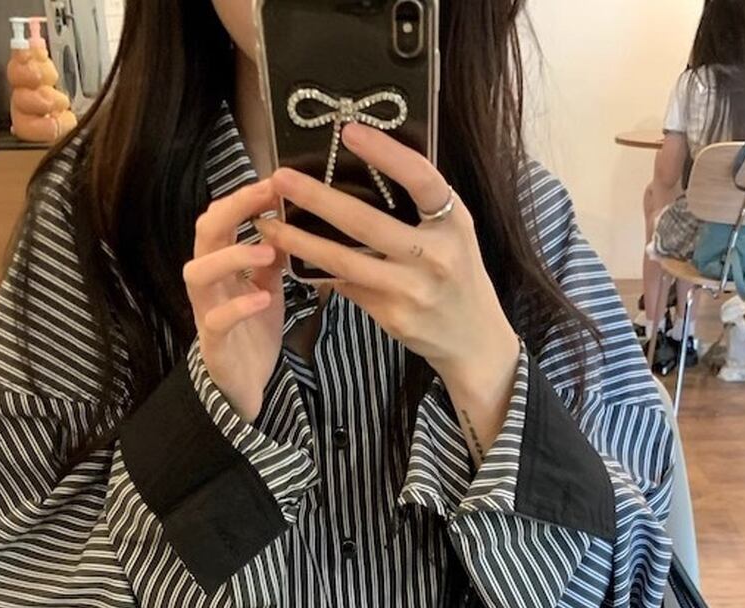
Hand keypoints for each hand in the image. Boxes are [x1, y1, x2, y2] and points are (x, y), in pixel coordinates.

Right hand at [183, 178, 285, 422]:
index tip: (274, 181)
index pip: (221, 219)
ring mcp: (206, 311)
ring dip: (231, 256)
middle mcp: (207, 282)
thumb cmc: (254, 332)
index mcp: (220, 264)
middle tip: (266, 197)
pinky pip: (218, 320)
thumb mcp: (269, 288)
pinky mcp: (214, 342)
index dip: (242, 198)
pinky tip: (263, 299)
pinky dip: (240, 307)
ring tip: (266, 252)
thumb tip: (288, 221)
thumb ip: (273, 259)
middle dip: (232, 210)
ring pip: (197, 273)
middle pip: (203, 234)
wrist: (247, 385)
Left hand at [262, 123, 520, 451]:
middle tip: (279, 179)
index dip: (385, 152)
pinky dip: (321, 272)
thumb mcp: (455, 233)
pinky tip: (295, 260)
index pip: (420, 179)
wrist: (474, 340)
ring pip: (345, 261)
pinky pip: (349, 287)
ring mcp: (413, 290)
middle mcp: (435, 255)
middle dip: (317, 198)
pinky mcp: (394, 317)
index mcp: (453, 222)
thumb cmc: (458, 275)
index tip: (347, 131)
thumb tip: (364, 165)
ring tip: (269, 226)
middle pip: (366, 222)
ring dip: (300, 242)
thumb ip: (422, 205)